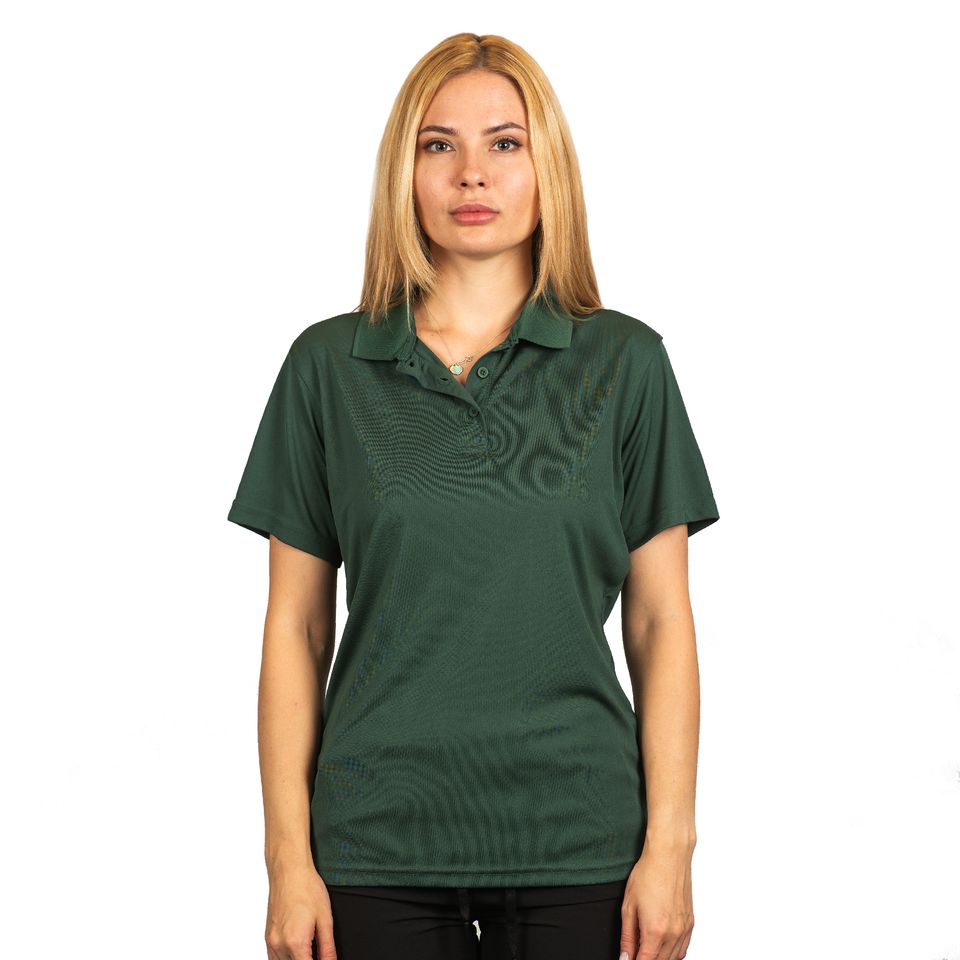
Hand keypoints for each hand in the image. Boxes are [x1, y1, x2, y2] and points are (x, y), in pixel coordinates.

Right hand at [264, 861, 335, 959]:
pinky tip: (297, 952)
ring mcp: (271, 941)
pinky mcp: (267, 937)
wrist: (289, 870)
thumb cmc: (307, 888)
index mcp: (295, 942)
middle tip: (318, 953)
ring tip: (308, 952)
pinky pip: (273, 959)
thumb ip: (328, 949)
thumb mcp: (325, 919)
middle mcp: (279, 945)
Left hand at [618, 843, 694, 959]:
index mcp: (655, 931)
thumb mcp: (628, 906)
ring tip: (645, 947)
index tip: (628, 959)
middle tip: (634, 952)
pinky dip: (672, 953)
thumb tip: (625, 957)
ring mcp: (684, 930)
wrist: (669, 856)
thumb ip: (627, 937)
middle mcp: (673, 934)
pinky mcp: (690, 924)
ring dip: (659, 958)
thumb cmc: (647, 875)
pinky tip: (662, 946)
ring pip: (673, 959)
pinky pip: (683, 949)